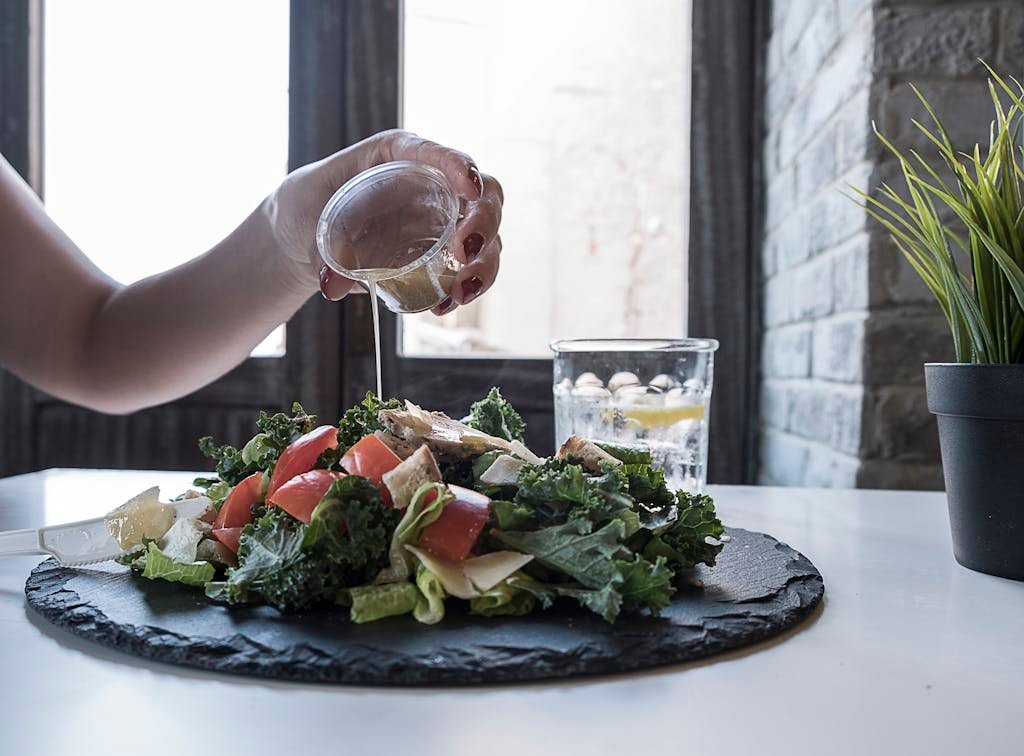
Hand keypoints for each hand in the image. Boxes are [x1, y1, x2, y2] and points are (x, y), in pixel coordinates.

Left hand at [265, 129, 503, 313]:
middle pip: (483, 194)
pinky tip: (444, 306)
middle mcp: (432, 185)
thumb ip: (321, 250)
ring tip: (461, 293)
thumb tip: (332, 286)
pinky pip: (471, 268)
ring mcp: (443, 220)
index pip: (436, 154)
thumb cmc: (308, 209)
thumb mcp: (307, 220)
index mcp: (399, 156)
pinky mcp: (443, 254)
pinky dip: (467, 287)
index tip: (469, 187)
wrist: (305, 237)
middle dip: (485, 222)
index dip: (459, 165)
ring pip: (487, 236)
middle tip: (465, 252)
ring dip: (484, 265)